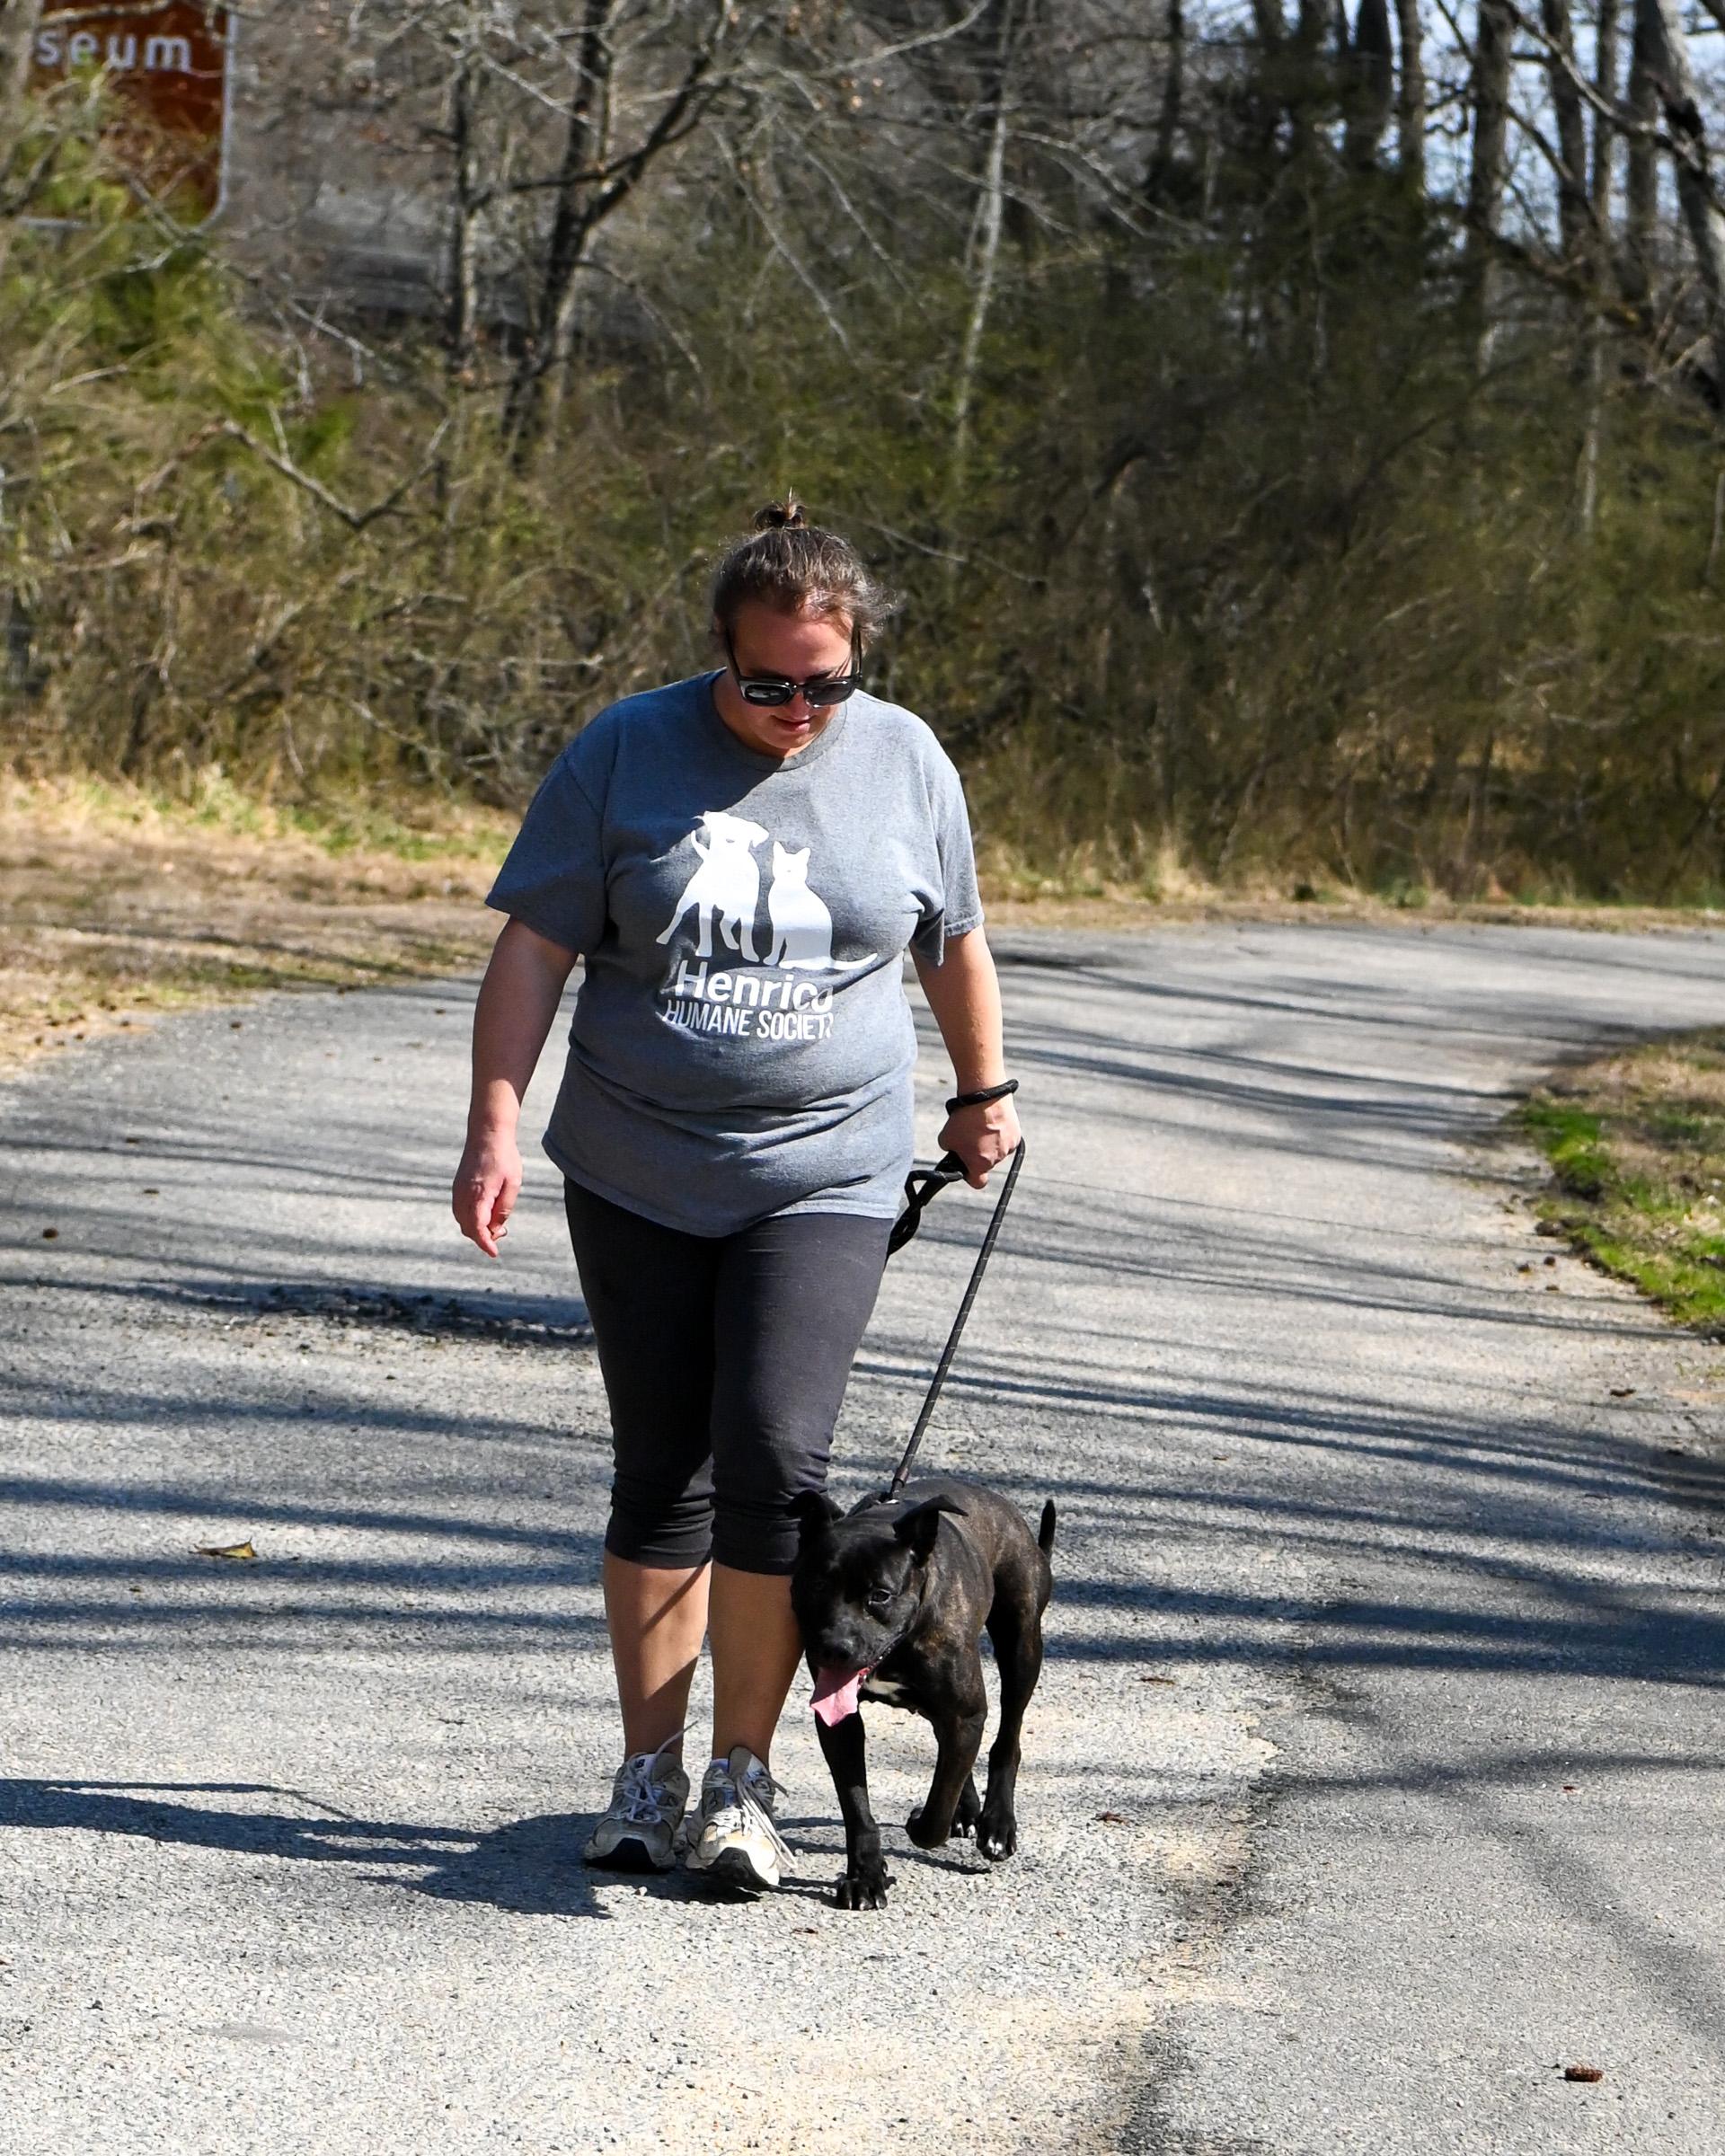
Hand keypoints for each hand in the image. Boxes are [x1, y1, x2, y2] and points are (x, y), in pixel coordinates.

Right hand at [452, 1128, 522, 1257]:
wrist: (486, 1134)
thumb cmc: (504, 1157)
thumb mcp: (512, 1184)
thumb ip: (504, 1208)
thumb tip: (495, 1228)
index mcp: (478, 1196)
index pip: (477, 1229)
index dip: (485, 1244)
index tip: (494, 1253)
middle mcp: (463, 1195)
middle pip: (468, 1228)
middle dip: (482, 1237)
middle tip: (502, 1232)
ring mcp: (458, 1190)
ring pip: (462, 1220)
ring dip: (475, 1228)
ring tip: (495, 1223)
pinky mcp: (457, 1186)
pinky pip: (460, 1210)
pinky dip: (470, 1218)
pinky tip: (485, 1213)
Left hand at [936, 1095, 1020, 1188]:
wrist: (984, 1097)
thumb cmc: (964, 1119)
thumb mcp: (945, 1138)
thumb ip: (950, 1150)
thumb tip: (954, 1149)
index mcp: (980, 1165)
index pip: (978, 1182)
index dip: (971, 1176)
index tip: (966, 1167)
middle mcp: (996, 1159)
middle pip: (987, 1163)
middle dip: (979, 1153)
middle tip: (970, 1137)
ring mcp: (1008, 1147)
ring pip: (997, 1150)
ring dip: (990, 1142)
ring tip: (980, 1124)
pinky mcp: (1016, 1134)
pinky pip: (1006, 1138)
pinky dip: (1000, 1133)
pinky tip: (992, 1120)